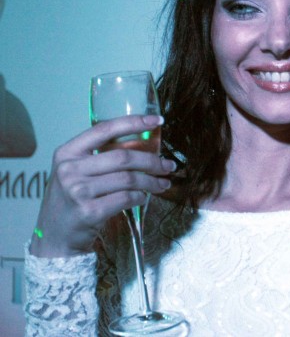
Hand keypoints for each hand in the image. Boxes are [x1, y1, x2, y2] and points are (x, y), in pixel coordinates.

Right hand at [29, 115, 175, 257]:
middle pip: (123, 157)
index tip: (157, 120)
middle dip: (152, 161)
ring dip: (152, 181)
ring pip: (128, 179)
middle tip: (168, 166)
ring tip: (163, 183)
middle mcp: (69, 169)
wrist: (54, 235)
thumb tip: (144, 143)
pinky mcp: (88, 212)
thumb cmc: (71, 198)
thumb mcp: (75, 170)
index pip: (104, 129)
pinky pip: (126, 198)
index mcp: (67, 152)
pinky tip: (144, 197)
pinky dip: (141, 197)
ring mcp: (77, 191)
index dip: (133, 122)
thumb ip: (98, 155)